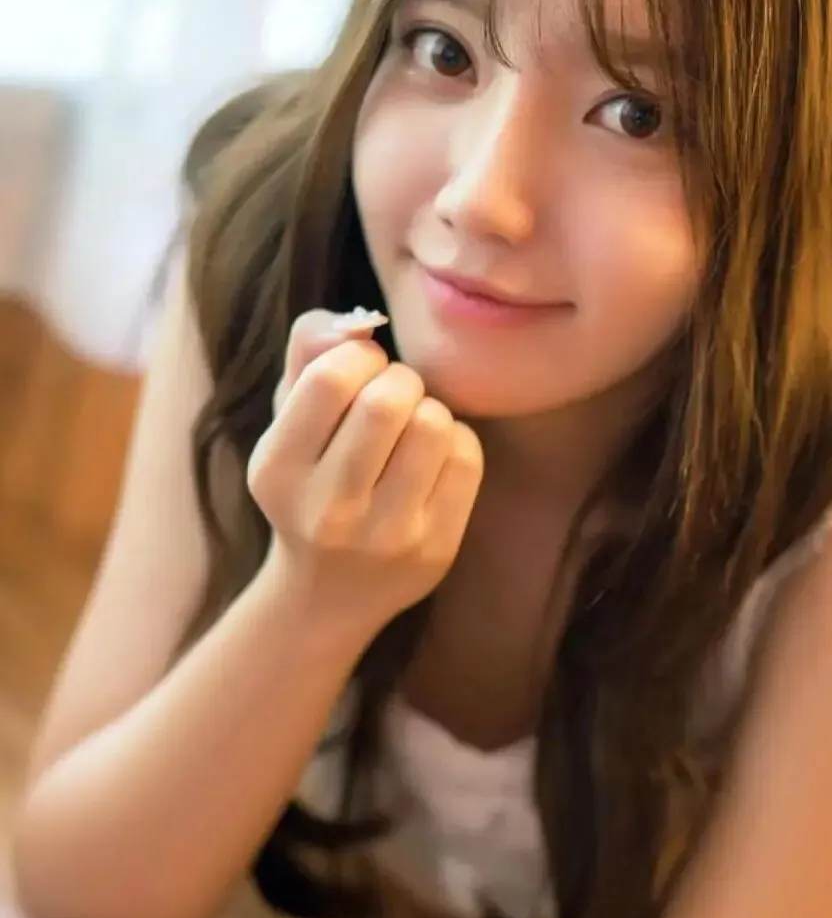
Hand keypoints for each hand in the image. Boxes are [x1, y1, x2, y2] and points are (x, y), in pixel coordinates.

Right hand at [247, 307, 483, 638]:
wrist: (326, 595)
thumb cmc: (309, 482)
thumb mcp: (286, 419)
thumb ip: (308, 351)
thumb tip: (360, 322)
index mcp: (278, 471)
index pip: (332, 378)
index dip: (359, 356)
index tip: (358, 374)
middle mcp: (328, 511)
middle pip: (389, 400)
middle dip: (400, 379)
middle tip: (392, 396)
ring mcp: (386, 536)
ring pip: (434, 425)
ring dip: (429, 410)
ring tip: (411, 430)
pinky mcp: (435, 549)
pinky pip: (467, 456)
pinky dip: (455, 440)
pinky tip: (432, 459)